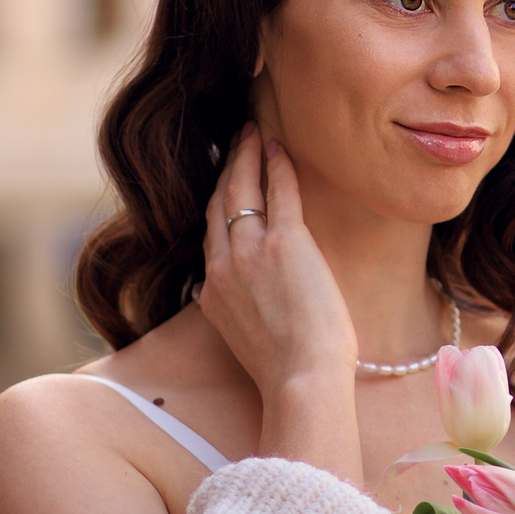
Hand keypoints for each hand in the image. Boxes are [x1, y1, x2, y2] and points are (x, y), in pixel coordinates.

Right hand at [196, 125, 360, 477]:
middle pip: (220, 203)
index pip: (212, 234)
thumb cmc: (289, 372)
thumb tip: (242, 302)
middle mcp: (224, 266)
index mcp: (214, 292)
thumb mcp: (249, 339)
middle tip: (236, 141)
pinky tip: (281, 148)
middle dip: (228, 168)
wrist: (302, 380)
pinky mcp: (286, 244)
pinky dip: (278, 167)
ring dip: (248, 156)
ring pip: (242, 190)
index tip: (226, 181)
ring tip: (254, 132)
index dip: (218, 202)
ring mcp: (251, 252)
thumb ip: (240, 311)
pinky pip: (279, 193)